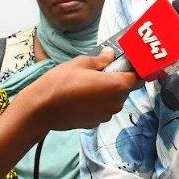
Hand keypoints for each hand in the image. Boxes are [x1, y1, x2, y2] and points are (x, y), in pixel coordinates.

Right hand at [22, 49, 142, 129]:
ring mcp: (106, 116)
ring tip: (88, 83)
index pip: (138, 77)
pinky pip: (102, 109)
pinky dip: (97, 103)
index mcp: (117, 86)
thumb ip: (101, 59)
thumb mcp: (81, 63)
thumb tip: (110, 54)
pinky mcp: (95, 124)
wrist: (41, 109)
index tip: (126, 63)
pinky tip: (81, 97)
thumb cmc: (61, 82)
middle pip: (125, 89)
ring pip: (113, 100)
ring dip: (106, 92)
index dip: (134, 70)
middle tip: (101, 70)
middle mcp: (116, 103)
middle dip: (117, 79)